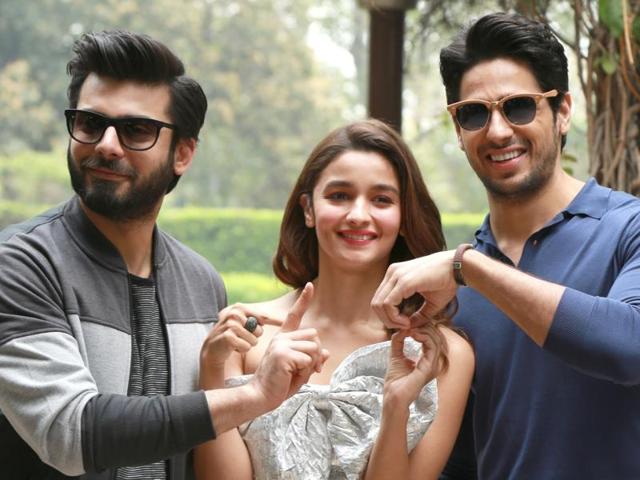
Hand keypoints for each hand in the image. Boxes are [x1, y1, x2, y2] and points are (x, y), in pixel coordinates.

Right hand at [200, 303, 281, 383]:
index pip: (264, 316)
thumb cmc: (233, 335)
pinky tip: (233, 348)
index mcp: (241, 308)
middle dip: (254, 337)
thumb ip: (260, 320)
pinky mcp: (228, 336)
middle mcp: (235, 313)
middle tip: (242, 337)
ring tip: (237, 342)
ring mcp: (230, 324)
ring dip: (247, 344)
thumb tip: (283, 319)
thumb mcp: (245, 324)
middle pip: (260, 331)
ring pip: (254, 340)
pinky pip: (246, 346)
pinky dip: (242, 350)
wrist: (212, 348)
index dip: (276, 320)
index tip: (287, 321)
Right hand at [250, 283, 328, 409]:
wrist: (260, 397)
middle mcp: (281, 337)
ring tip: (294, 374)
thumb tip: (325, 353)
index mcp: (283, 338)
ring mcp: (280, 344)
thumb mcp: (300, 371)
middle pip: (314, 336)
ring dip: (310, 364)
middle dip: (314, 354)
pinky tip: (289, 375)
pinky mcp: (282, 354)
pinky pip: (308, 359)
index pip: (295, 315)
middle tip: (302, 370)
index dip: (304, 300)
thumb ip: (312, 360)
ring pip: (314, 348)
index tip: (309, 285)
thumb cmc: (279, 385)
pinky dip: (305, 371)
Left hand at [372, 251, 457, 328]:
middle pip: (375, 303)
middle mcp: (392, 273)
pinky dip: (394, 317)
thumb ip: (418, 315)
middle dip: (387, 320)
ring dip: (391, 320)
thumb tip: (409, 327)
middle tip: (403, 326)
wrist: (457, 267)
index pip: (380, 299)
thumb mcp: (430, 302)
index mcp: (395, 275)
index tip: (405, 323)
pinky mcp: (403, 282)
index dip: (388, 316)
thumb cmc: (446, 281)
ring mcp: (396, 275)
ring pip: (379, 304)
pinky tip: (407, 321)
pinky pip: (388, 304)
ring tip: (406, 324)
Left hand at [383, 328, 439, 409]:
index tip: (411, 322)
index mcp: (428, 360)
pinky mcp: (429, 367)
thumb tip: (401, 329)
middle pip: (437, 336)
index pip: (433, 339)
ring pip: (437, 339)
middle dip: (425, 326)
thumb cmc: (395, 381)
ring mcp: (433, 365)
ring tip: (411, 327)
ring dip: (424, 329)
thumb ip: (399, 341)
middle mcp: (433, 362)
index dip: (424, 327)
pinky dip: (423, 336)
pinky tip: (412, 333)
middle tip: (412, 322)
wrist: (393, 396)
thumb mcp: (396, 355)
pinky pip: (432, 346)